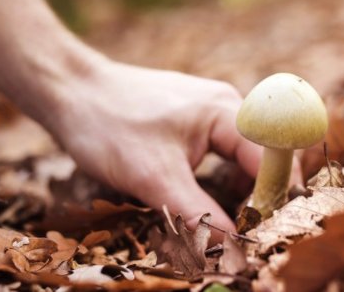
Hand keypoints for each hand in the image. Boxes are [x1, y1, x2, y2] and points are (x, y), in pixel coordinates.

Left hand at [50, 60, 263, 230]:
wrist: (70, 91)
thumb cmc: (109, 126)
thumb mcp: (154, 178)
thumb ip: (197, 215)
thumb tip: (232, 252)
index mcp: (225, 111)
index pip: (271, 158)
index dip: (273, 197)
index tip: (264, 233)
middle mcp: (224, 106)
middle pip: (261, 157)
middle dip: (258, 196)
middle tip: (247, 234)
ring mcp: (207, 111)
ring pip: (240, 157)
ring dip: (238, 190)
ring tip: (228, 223)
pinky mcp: (190, 120)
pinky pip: (221, 152)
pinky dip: (220, 178)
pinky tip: (205, 200)